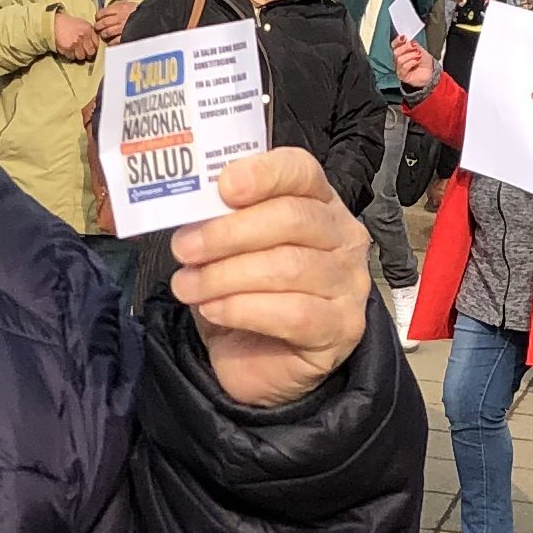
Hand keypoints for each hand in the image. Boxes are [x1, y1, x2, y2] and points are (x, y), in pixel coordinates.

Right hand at [50, 11, 103, 62]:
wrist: (55, 23)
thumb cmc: (69, 24)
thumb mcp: (83, 24)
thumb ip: (90, 33)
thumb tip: (96, 44)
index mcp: (89, 30)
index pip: (97, 44)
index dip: (95, 48)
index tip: (92, 49)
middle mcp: (83, 37)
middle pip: (91, 52)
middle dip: (88, 54)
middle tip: (84, 52)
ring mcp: (75, 43)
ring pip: (81, 57)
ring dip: (78, 55)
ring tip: (75, 51)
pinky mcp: (67, 48)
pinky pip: (71, 57)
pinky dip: (70, 55)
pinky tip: (68, 50)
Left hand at [94, 0, 139, 42]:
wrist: (154, 19)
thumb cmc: (142, 12)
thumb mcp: (130, 4)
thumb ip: (119, 6)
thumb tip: (108, 9)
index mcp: (120, 8)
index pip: (102, 12)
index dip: (98, 16)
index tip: (98, 19)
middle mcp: (119, 18)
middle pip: (102, 23)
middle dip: (98, 27)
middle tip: (99, 29)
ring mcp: (122, 28)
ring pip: (106, 33)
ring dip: (103, 35)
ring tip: (104, 35)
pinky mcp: (126, 37)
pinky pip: (113, 42)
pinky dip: (110, 43)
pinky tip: (111, 42)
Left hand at [169, 148, 371, 408]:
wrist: (260, 361)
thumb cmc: (247, 293)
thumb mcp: (229, 248)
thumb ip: (221, 220)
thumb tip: (191, 205)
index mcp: (318, 202)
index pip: (301, 171)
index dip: (263, 173)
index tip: (223, 186)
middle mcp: (343, 237)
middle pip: (292, 218)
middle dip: (229, 232)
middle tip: (184, 248)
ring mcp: (348, 283)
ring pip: (288, 267)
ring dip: (226, 276)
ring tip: (187, 286)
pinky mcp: (342, 328)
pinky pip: (294, 314)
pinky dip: (244, 310)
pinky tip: (214, 311)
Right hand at [389, 32, 435, 95]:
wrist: (430, 74)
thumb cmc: (425, 63)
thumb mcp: (422, 51)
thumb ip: (416, 46)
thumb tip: (412, 42)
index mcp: (401, 52)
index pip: (395, 45)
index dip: (397, 41)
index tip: (404, 37)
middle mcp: (398, 59)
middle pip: (396, 51)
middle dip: (406, 47)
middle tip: (415, 47)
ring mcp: (399, 68)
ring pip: (400, 59)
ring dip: (410, 56)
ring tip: (418, 56)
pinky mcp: (402, 75)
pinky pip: (404, 67)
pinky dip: (411, 63)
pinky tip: (417, 62)